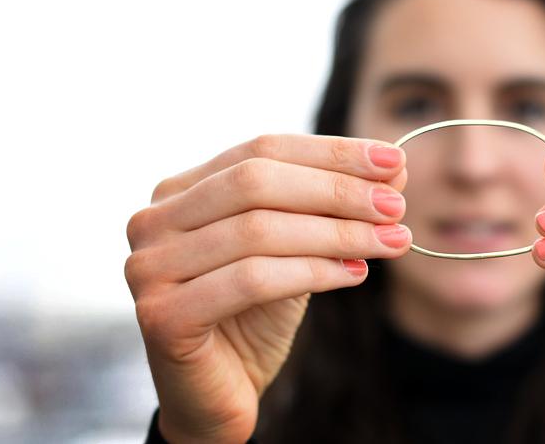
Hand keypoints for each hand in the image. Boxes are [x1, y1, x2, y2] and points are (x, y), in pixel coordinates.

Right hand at [125, 134, 410, 443]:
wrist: (221, 395)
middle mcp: (153, 220)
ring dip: (337, 233)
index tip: (393, 162)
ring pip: (258, 230)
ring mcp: (148, 267)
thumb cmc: (257, 315)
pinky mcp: (162, 315)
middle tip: (395, 206)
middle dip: (337, 190)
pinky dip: (313, 273)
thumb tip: (394, 166)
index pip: (261, 150)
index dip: (330, 152)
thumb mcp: (301, 247)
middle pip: (256, 182)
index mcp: (181, 191)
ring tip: (392, 242)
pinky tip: (355, 274)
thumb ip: (334, 205)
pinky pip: (252, 280)